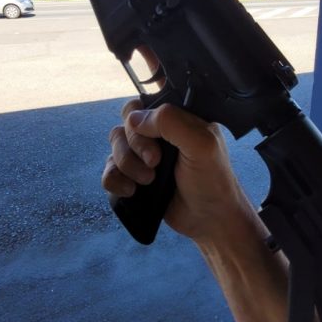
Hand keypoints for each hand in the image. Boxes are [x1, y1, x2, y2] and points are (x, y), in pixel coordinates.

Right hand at [102, 100, 252, 243]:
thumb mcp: (201, 144)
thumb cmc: (213, 180)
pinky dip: (114, 180)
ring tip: (148, 180)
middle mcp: (157, 134)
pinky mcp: (133, 177)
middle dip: (136, 144)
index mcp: (176, 119)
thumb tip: (134, 118)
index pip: (145, 102)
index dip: (140, 115)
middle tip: (155, 162)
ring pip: (115, 146)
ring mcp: (143, 156)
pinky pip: (108, 170)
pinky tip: (131, 190)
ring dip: (127, 164)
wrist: (209, 220)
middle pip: (125, 123)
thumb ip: (171, 122)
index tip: (151, 135)